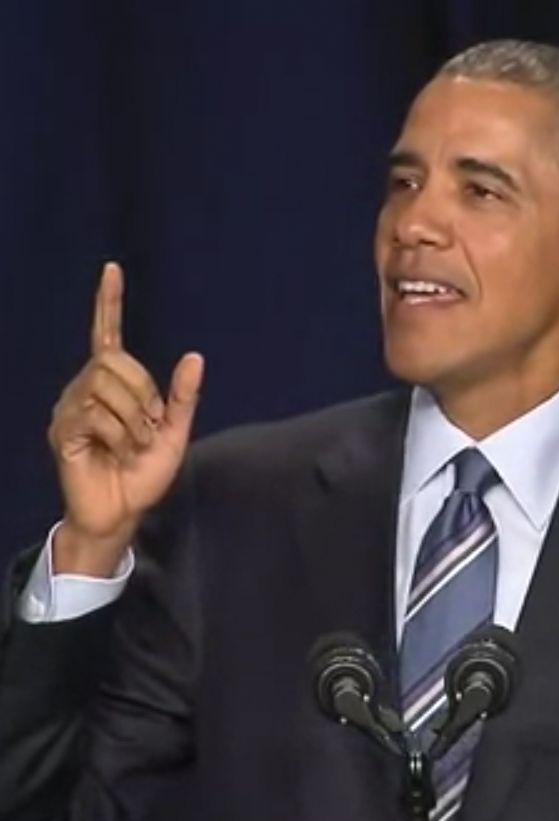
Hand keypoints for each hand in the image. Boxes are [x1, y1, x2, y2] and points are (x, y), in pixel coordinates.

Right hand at [48, 262, 203, 574]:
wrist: (123, 512)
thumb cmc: (144, 474)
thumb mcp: (174, 434)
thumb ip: (184, 398)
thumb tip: (194, 355)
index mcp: (114, 386)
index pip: (107, 335)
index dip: (109, 303)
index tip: (112, 269)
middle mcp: (86, 388)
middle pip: (114, 360)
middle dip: (144, 393)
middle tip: (150, 428)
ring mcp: (71, 408)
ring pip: (106, 386)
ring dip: (134, 420)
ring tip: (134, 447)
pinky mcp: (62, 431)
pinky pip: (95, 414)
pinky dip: (120, 436)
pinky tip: (119, 454)